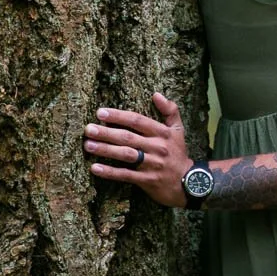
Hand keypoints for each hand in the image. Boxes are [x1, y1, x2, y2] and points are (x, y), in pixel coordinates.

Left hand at [84, 92, 191, 207]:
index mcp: (163, 133)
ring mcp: (151, 164)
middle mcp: (157, 147)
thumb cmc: (178, 152)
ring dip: (105, 150)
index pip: (138, 121)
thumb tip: (156, 94)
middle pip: (128, 137)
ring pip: (125, 155)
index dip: (119, 116)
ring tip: (88, 145)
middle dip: (107, 132)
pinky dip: (110, 172)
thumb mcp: (178, 130)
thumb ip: (170, 110)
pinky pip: (125, 175)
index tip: (100, 113)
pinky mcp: (147, 180)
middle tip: (88, 129)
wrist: (189, 181)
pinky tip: (95, 167)